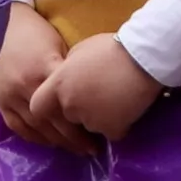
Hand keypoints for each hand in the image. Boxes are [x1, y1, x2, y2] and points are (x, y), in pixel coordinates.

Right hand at [0, 2, 89, 153]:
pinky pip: (18, 127)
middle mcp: (27, 86)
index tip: (101, 131)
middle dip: (75, 138)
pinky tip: (50, 143)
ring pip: (37, 127)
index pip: (68, 102)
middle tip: (92, 149)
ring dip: (58, 142)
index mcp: (45, 68)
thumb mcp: (57, 46)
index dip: (84, 120)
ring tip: (75, 150)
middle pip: (54, 120)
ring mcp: (11, 96)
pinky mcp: (1, 102)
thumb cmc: (34, 33)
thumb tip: (85, 96)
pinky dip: (35, 138)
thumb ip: (66, 72)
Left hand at [34, 33, 163, 146]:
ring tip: (115, 100)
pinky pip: (111, 132)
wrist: (142, 57)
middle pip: (68, 117)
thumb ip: (67, 70)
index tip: (56, 107)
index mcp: (59, 83)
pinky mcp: (111, 129)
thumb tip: (66, 79)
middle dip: (80, 110)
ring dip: (99, 118)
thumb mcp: (80, 51)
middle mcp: (70, 104)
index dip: (46, 108)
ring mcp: (90, 119)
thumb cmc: (112, 47)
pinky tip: (127, 109)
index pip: (37, 106)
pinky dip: (118, 124)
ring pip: (90, 125)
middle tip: (98, 97)